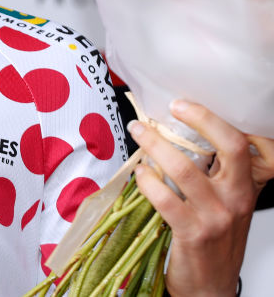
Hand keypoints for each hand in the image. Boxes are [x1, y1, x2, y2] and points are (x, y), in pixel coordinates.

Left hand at [128, 100, 273, 296]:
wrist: (210, 287)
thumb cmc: (213, 241)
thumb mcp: (223, 205)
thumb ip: (211, 175)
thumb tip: (176, 137)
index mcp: (244, 187)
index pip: (241, 144)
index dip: (213, 119)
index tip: (184, 104)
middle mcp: (236, 198)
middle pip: (228, 147)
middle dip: (198, 119)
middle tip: (170, 108)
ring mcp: (216, 216)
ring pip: (184, 169)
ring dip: (155, 145)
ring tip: (139, 133)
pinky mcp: (193, 233)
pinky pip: (165, 198)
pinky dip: (147, 180)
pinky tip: (140, 173)